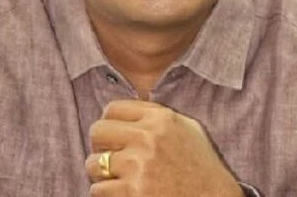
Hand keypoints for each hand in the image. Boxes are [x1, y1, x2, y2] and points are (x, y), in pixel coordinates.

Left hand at [85, 100, 242, 196]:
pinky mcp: (131, 194)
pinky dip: (107, 193)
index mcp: (161, 119)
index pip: (113, 108)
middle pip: (98, 131)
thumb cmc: (202, 168)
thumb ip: (157, 116)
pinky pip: (98, 190)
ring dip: (103, 173)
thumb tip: (127, 111)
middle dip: (101, 145)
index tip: (113, 135)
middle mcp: (148, 138)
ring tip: (120, 178)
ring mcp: (138, 167)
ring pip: (93, 163)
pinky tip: (124, 193)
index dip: (109, 122)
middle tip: (111, 157)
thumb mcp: (187, 129)